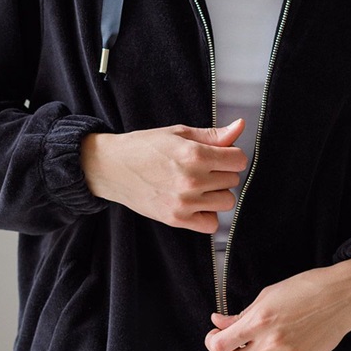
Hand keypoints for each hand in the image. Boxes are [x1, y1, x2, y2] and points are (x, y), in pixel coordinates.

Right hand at [80, 119, 246, 233]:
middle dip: (222, 172)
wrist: (112, 167)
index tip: (221, 155)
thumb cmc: (143, 147)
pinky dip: (207, 214)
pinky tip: (196, 202)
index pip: (238, 160)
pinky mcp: (176, 219)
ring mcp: (185, 202)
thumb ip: (213, 135)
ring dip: (217, 193)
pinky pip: (211, 223)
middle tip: (203, 167)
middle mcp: (192, 180)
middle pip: (232, 179)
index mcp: (194, 154)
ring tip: (200, 184)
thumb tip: (239, 127)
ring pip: (227, 201)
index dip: (231, 155)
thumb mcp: (179, 133)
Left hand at [204, 260, 350, 350]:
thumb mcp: (267, 295)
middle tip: (232, 348)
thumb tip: (217, 322)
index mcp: (259, 320)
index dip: (212, 343)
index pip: (220, 346)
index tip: (216, 336)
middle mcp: (270, 342)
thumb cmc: (305, 288)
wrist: (340, 296)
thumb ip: (241, 314)